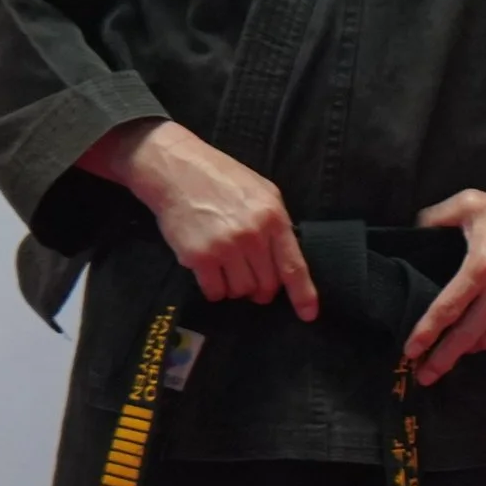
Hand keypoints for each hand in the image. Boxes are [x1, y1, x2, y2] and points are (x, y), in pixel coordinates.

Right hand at [83, 119, 316, 317]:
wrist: (176, 170)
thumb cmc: (221, 179)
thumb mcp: (263, 191)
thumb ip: (277, 223)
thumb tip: (286, 258)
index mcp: (274, 218)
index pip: (294, 265)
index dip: (303, 294)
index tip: (309, 315)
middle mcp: (252, 235)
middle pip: (267, 284)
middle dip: (262, 289)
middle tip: (252, 279)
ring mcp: (225, 247)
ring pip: (241, 291)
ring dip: (236, 287)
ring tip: (227, 267)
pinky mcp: (198, 257)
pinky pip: (214, 292)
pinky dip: (215, 289)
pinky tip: (210, 272)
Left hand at [404, 189, 485, 384]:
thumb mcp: (473, 203)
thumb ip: (439, 215)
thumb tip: (414, 229)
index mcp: (482, 266)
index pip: (448, 308)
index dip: (426, 333)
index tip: (410, 351)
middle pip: (466, 337)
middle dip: (442, 360)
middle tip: (424, 376)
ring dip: (472, 344)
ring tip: (463, 339)